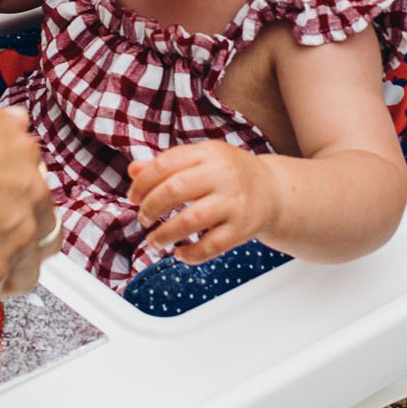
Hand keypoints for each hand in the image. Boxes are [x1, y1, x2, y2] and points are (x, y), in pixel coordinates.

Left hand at [128, 141, 280, 263]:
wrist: (273, 190)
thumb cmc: (230, 174)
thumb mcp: (202, 159)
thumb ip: (168, 164)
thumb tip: (133, 170)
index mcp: (208, 153)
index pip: (165, 164)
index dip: (143, 183)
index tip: (133, 197)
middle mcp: (222, 175)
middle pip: (175, 190)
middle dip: (151, 208)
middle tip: (142, 219)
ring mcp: (233, 202)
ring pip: (191, 220)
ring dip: (165, 234)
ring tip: (154, 241)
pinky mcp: (242, 229)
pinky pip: (211, 246)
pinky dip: (190, 254)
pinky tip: (180, 253)